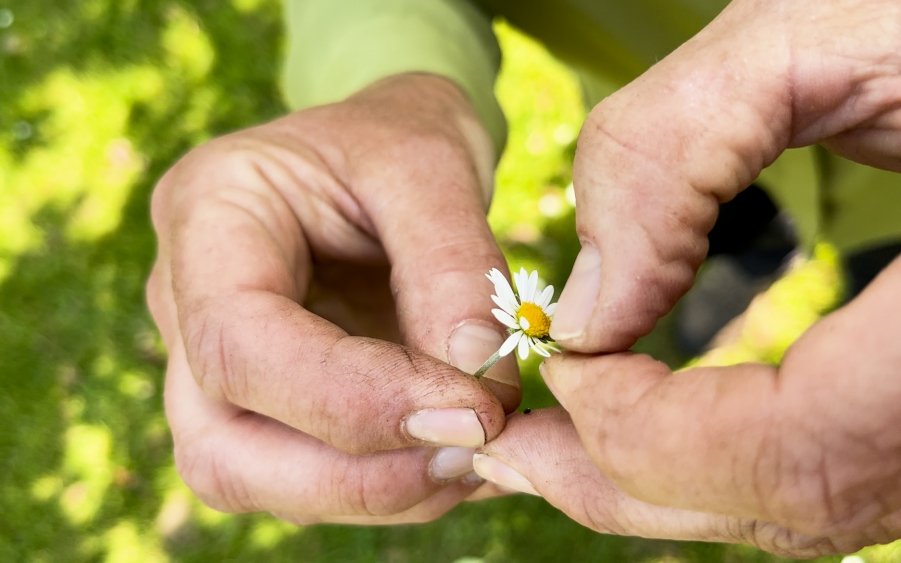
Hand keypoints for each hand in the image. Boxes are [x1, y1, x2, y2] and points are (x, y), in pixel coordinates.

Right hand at [146, 73, 519, 523]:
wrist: (384, 154)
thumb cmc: (397, 139)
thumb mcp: (431, 163)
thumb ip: (452, 265)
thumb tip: (477, 386)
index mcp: (205, 216)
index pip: (238, 344)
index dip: (353, 400)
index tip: (474, 410)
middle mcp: (186, 304)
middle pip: (222, 448)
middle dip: (356, 477)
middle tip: (476, 451)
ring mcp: (218, 366)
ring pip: (260, 481)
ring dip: (382, 491)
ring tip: (486, 453)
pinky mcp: (270, 404)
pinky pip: (314, 477)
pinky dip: (399, 485)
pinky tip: (472, 454)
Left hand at [474, 0, 900, 555]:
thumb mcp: (830, 24)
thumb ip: (675, 146)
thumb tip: (591, 308)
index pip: (801, 440)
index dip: (652, 427)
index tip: (566, 358)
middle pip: (802, 502)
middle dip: (629, 480)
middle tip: (513, 448)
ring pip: (823, 510)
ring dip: (670, 486)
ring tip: (564, 441)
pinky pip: (853, 480)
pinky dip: (734, 465)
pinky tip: (663, 421)